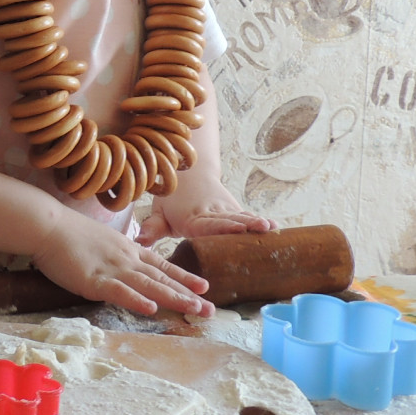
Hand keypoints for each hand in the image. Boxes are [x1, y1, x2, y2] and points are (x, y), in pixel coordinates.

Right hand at [31, 209, 213, 317]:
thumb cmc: (67, 231)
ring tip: (195, 309)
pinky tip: (152, 309)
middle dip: (188, 294)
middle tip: (211, 309)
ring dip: (173, 298)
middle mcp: (126, 259)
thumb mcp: (100, 239)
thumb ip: (113, 252)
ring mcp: (112, 269)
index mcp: (127, 249)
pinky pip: (119, 292)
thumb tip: (120, 263)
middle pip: (162, 278)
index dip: (183, 276)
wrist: (47, 224)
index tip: (204, 286)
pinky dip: (136, 301)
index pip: (161, 265)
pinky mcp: (94, 280)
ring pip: (148, 286)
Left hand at [137, 191, 276, 247]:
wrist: (188, 173)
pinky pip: (247, 215)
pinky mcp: (234, 209)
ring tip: (271, 228)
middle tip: (262, 229)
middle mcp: (211, 213)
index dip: (222, 228)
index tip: (235, 229)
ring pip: (241, 217)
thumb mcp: (158, 211)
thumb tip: (139, 241)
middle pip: (229, 221)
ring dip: (256, 222)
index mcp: (192, 219)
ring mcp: (225, 210)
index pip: (208, 225)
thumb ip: (152, 228)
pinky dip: (260, 220)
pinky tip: (276, 227)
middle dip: (245, 226)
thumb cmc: (171, 198)